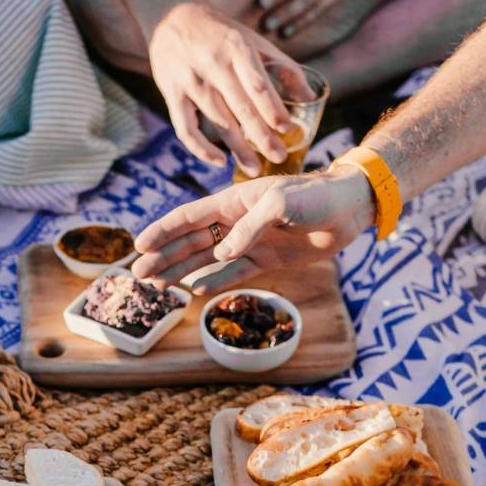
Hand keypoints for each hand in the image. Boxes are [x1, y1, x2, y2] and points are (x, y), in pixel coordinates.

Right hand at [132, 164, 376, 291]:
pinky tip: (193, 290)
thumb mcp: (280, 204)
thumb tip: (222, 253)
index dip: (163, 231)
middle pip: (190, 241)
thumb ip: (249, 228)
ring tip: (156, 285)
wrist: (348, 209)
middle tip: (138, 275)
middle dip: (163, 257)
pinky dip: (214, 281)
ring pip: (205, 258)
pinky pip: (233, 273)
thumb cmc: (316, 196)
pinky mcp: (265, 259)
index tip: (139, 245)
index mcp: (233, 201)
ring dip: (180, 270)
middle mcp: (235, 221)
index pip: (189, 217)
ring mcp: (248, 241)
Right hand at [147, 2, 307, 171]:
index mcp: (236, 47)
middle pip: (240, 107)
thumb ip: (282, 67)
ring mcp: (191, 80)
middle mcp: (213, 64)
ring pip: (217, 121)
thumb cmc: (221, 35)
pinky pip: (186, 129)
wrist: (172, 19)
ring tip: (255, 168)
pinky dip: (201, 149)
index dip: (272, 109)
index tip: (287, 130)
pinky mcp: (172, 94)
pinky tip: (219, 161)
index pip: (257, 84)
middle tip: (278, 157)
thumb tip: (310, 97)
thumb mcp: (252, 42)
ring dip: (237, 148)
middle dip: (261, 136)